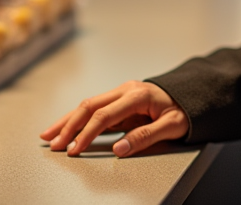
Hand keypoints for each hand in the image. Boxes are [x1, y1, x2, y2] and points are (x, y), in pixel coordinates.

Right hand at [40, 81, 187, 157]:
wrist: (192, 93)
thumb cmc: (184, 109)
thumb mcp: (173, 125)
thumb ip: (146, 136)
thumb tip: (119, 148)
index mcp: (138, 95)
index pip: (105, 115)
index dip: (87, 134)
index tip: (75, 150)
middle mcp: (126, 90)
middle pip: (89, 106)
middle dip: (69, 126)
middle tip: (54, 144)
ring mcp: (121, 93)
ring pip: (87, 104)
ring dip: (68, 121)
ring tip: (48, 135)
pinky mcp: (119, 99)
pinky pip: (94, 108)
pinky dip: (77, 118)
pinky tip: (65, 128)